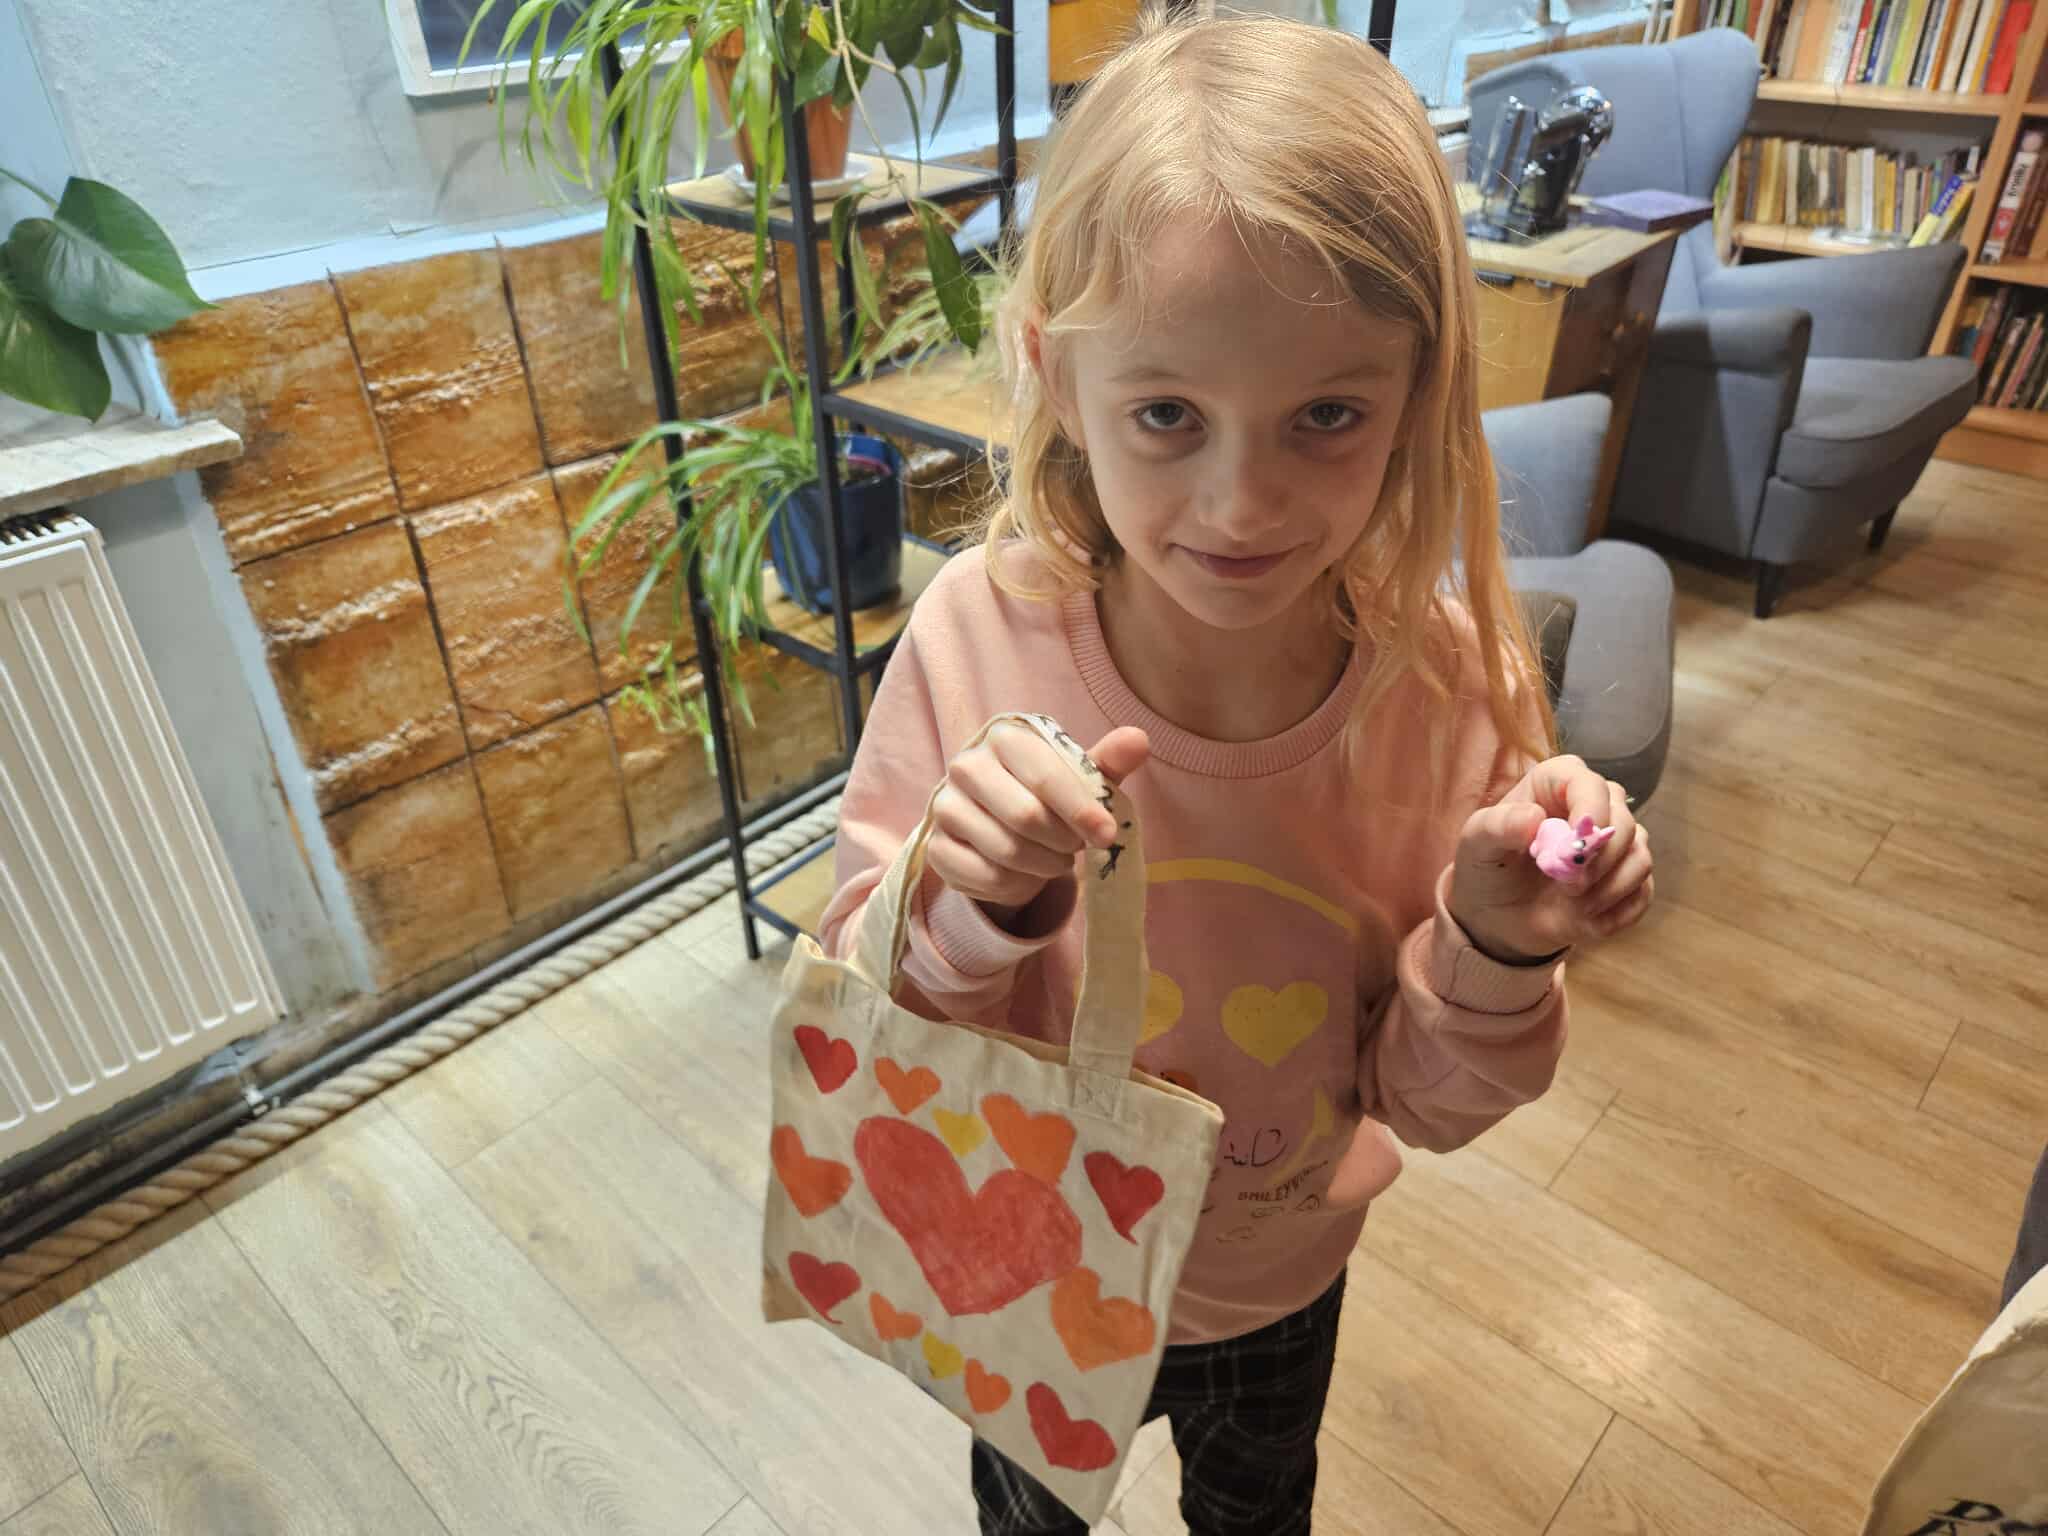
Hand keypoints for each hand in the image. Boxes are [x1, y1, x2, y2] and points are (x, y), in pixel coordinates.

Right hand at [928, 722, 1150, 927]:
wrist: (999, 823)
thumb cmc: (1046, 794)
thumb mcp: (1079, 778)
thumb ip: (1107, 762)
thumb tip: (1139, 739)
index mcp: (1004, 738)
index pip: (1045, 776)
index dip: (1080, 809)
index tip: (1106, 835)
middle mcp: (966, 766)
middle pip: (1025, 817)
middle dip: (1063, 841)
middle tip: (1076, 847)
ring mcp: (945, 808)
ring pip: (1007, 852)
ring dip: (1045, 866)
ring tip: (1056, 860)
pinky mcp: (936, 848)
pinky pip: (986, 878)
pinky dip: (1018, 885)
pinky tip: (1026, 875)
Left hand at [1448, 754, 1653, 961]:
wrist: (1496, 917)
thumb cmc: (1486, 869)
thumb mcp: (1476, 846)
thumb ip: (1496, 826)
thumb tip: (1533, 818)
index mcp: (1556, 786)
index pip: (1589, 783)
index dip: (1591, 810)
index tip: (1577, 846)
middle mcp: (1593, 808)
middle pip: (1624, 822)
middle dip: (1600, 860)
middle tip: (1568, 886)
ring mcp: (1615, 846)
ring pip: (1640, 857)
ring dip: (1608, 889)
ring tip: (1573, 905)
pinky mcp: (1626, 881)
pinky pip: (1643, 894)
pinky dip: (1617, 913)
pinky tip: (1586, 922)